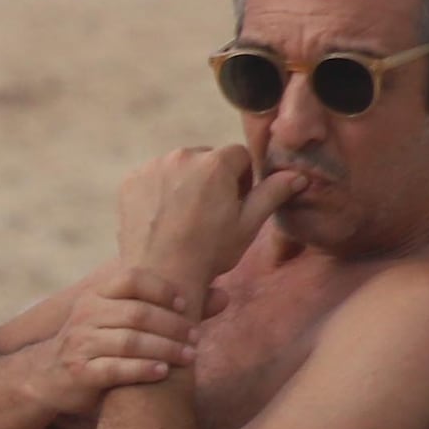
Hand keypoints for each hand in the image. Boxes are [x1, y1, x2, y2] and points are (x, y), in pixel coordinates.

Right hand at [46, 265, 205, 410]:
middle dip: (173, 326)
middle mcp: (85, 315)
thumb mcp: (125, 321)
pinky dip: (143, 370)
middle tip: (196, 337)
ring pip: (130, 342)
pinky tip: (163, 372)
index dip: (163, 290)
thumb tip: (224, 294)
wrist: (49, 376)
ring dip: (165, 349)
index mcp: (96, 296)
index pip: (131, 280)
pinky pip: (116, 369)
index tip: (185, 305)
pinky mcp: (80, 372)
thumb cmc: (100, 343)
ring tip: (190, 357)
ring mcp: (80, 343)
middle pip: (137, 313)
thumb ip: (172, 309)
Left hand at [114, 144, 265, 304]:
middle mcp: (181, 157)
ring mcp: (152, 168)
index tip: (237, 200)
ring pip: (180, 167)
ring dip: (187, 182)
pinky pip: (154, 177)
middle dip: (214, 178)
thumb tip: (297, 176)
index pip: (238, 155)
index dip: (243, 177)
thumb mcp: (248, 223)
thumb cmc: (209, 251)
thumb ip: (272, 193)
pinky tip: (165, 217)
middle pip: (207, 158)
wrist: (161, 273)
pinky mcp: (131, 181)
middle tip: (212, 212)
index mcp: (214, 164)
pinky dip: (161, 190)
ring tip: (188, 217)